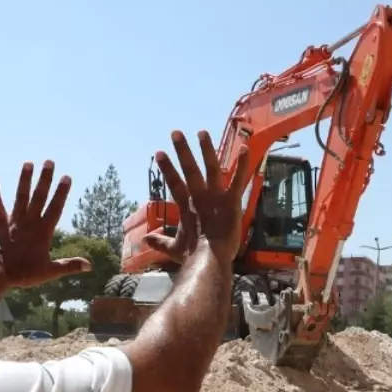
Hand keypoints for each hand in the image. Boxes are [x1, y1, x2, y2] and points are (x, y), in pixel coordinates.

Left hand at [0, 162, 90, 286]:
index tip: (66, 177)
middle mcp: (29, 222)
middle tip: (49, 162)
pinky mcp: (0, 224)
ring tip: (28, 163)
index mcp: (43, 232)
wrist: (0, 274)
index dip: (61, 192)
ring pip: (21, 197)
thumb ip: (69, 265)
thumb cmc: (25, 274)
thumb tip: (89, 265)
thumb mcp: (50, 272)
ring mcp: (14, 221)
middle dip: (45, 179)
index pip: (55, 208)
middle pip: (39, 197)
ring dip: (24, 180)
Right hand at [145, 130, 249, 262]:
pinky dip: (243, 164)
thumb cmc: (192, 255)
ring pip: (211, 168)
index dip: (167, 168)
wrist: (209, 259)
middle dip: (182, 151)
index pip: (174, 183)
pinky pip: (238, 180)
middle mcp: (200, 197)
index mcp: (186, 207)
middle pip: (190, 170)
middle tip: (176, 132)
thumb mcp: (173, 249)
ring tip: (202, 133)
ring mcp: (216, 197)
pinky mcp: (232, 201)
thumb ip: (159, 241)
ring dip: (207, 149)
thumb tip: (145, 239)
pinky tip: (246, 147)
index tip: (159, 152)